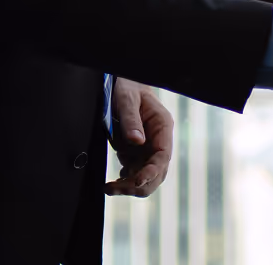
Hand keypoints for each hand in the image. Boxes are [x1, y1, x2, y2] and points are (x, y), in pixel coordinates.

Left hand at [106, 79, 172, 196]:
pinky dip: (125, 180)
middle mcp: (158, 140)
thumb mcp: (126, 98)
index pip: (162, 156)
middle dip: (138, 185)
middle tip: (115, 188)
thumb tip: (136, 141)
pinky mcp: (137, 151)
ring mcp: (148, 148)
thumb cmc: (127, 86)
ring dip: (130, 186)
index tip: (137, 181)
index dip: (152, 172)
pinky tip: (114, 183)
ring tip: (109, 188)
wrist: (122, 84)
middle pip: (156, 172)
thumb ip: (131, 119)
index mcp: (162, 126)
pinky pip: (135, 171)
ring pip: (145, 176)